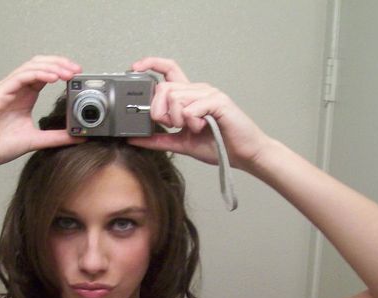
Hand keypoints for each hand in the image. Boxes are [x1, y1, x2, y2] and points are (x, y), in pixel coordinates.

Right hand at [0, 56, 84, 171]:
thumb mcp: (35, 140)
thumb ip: (56, 137)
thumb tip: (78, 137)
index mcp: (24, 97)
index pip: (44, 74)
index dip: (61, 70)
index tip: (77, 75)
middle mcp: (15, 89)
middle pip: (39, 65)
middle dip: (60, 64)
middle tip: (77, 70)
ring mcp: (5, 89)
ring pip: (31, 67)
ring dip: (52, 67)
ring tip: (68, 72)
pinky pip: (19, 77)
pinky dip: (37, 75)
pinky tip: (52, 77)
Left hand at [127, 57, 270, 170]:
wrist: (243, 154)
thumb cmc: (218, 145)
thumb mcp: (181, 143)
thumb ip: (158, 139)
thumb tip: (134, 139)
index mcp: (189, 96)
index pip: (168, 69)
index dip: (151, 63)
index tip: (135, 67)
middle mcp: (198, 90)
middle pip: (164, 88)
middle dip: (160, 111)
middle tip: (173, 126)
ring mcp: (209, 93)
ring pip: (175, 97)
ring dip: (177, 119)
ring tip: (192, 128)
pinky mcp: (218, 101)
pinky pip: (191, 107)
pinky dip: (192, 121)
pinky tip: (202, 127)